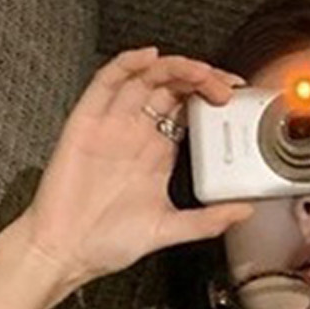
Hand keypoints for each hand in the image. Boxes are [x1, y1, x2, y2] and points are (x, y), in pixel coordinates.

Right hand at [23, 46, 255, 288]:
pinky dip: (127, 64)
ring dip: (173, 67)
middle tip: (223, 85)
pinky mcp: (86, 123)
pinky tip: (148, 57)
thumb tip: (244, 212)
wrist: (65, 251)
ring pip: (145, 77)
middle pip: (171, 87)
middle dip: (200, 78)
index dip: (212, 96)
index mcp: (156, 152)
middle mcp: (135, 133)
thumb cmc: (107, 242)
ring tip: (198, 71)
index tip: (236, 97)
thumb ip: (208, 221)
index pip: (189, 109)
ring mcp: (111, 125)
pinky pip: (106, 82)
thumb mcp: (168, 229)